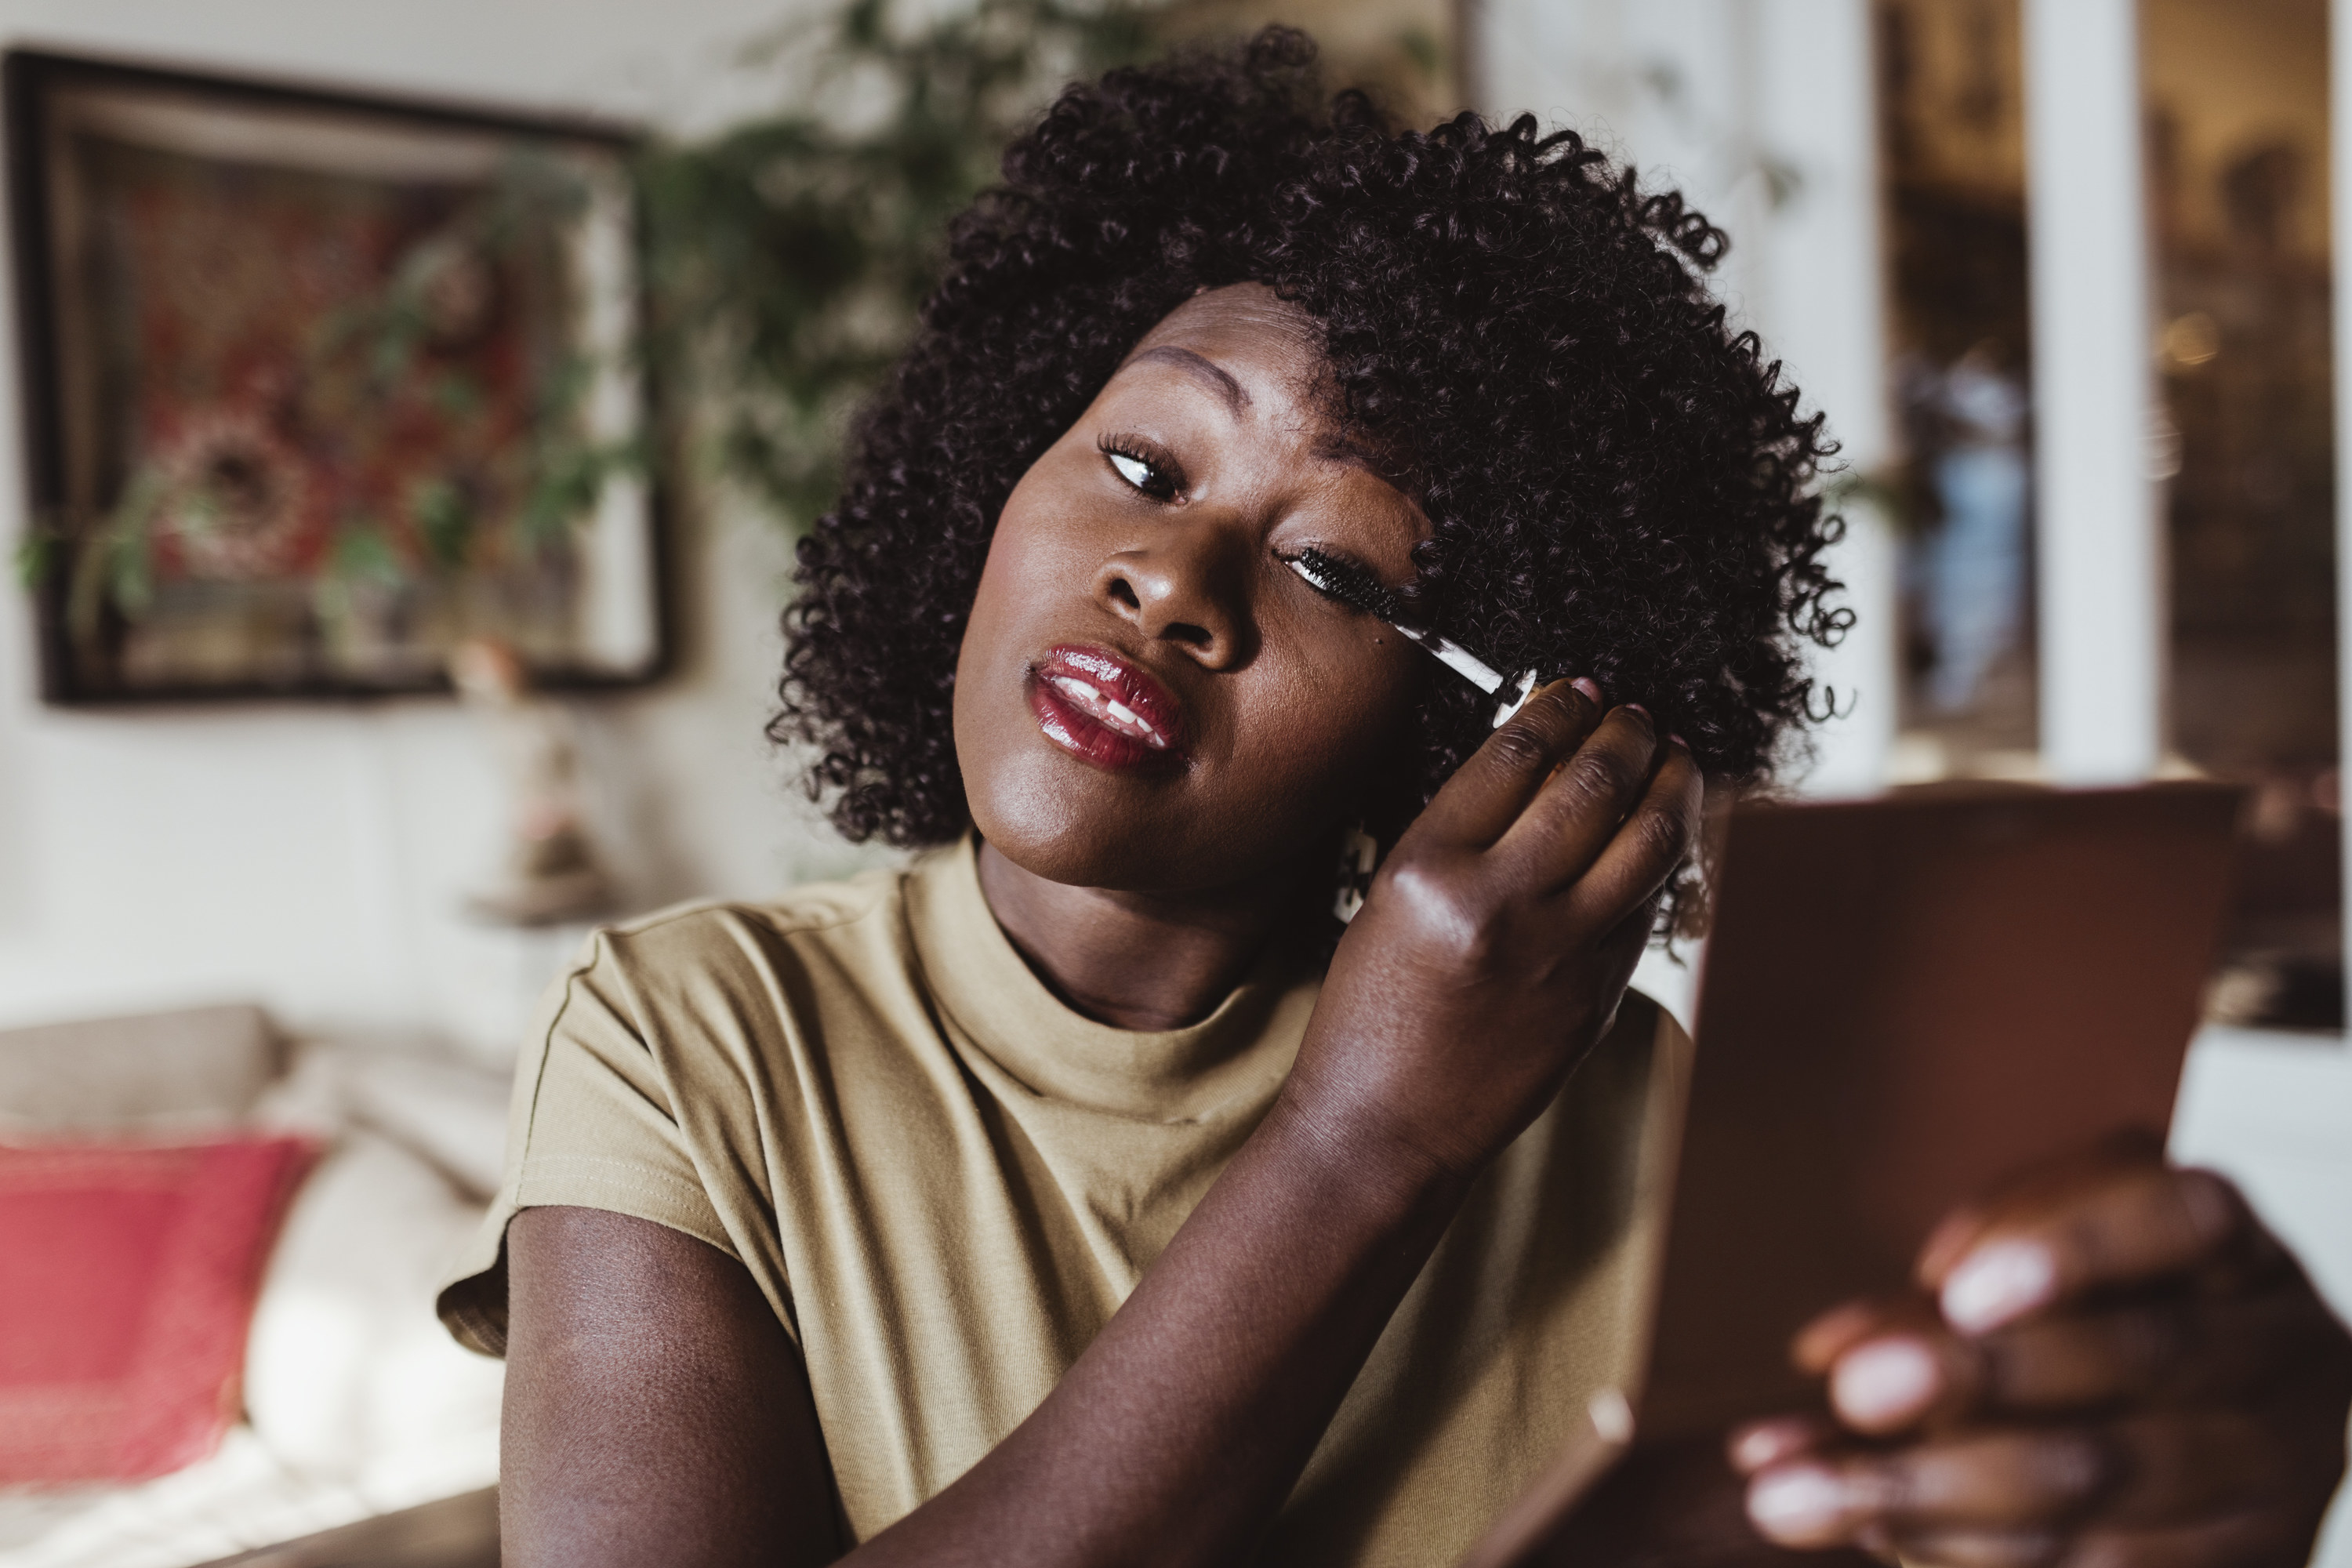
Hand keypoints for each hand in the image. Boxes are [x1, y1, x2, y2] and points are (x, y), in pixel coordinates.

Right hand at [1282, 679, 1702, 1182]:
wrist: (1385, 1124)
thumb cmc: (1372, 1014)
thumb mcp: (1389, 900)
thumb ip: (1463, 832)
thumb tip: (1540, 760)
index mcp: (1427, 870)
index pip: (1515, 755)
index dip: (1557, 709)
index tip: (1575, 691)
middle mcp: (1499, 906)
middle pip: (1594, 783)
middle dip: (1626, 732)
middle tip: (1632, 715)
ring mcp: (1559, 955)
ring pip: (1650, 840)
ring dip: (1672, 783)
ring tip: (1670, 757)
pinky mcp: (1599, 997)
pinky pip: (1646, 907)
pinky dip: (1661, 858)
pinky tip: (1659, 835)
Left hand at [1731, 1141, 2351, 1567]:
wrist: (2215, 1432)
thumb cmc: (2099, 1311)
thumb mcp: (2043, 1255)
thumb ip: (1945, 1289)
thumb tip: (1829, 1356)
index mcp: (2238, 1254)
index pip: (2189, 1219)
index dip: (2079, 1247)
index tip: (1956, 1289)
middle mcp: (2280, 1359)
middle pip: (2140, 1358)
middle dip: (1979, 1378)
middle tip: (1848, 1390)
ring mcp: (2272, 1477)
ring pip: (2105, 1479)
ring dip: (1931, 1490)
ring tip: (1791, 1494)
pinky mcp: (2240, 1566)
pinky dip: (1968, 1552)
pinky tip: (1873, 1532)